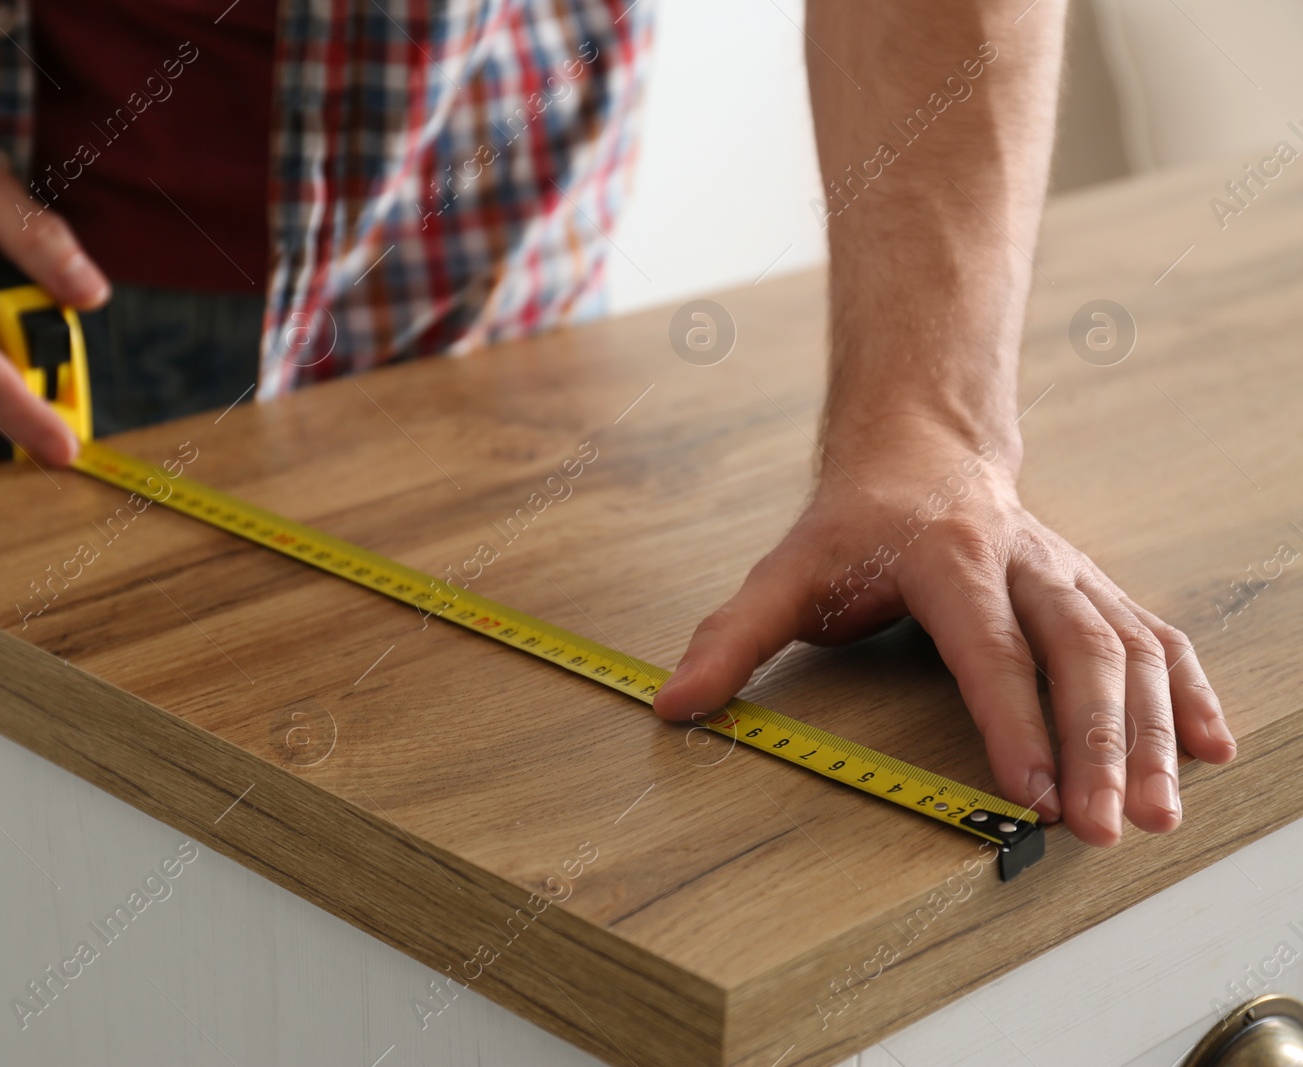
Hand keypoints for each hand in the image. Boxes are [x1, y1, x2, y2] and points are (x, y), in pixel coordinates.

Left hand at [652, 430, 1235, 845]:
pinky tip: (1213, 750)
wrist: (919, 448)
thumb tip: (673, 703)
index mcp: (949, 560)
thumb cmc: (852, 523)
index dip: (1012, 726)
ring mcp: (1070, 577)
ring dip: (1154, 734)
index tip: (1031, 797)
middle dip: (1098, 745)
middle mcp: (1025, 566)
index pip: (988, 651)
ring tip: (1162, 813)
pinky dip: (1189, 694)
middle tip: (1107, 827)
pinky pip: (1156, 638)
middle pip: (1078, 654)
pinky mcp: (1095, 591)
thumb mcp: (784, 571)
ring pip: (1130, 651)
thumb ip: (733, 638)